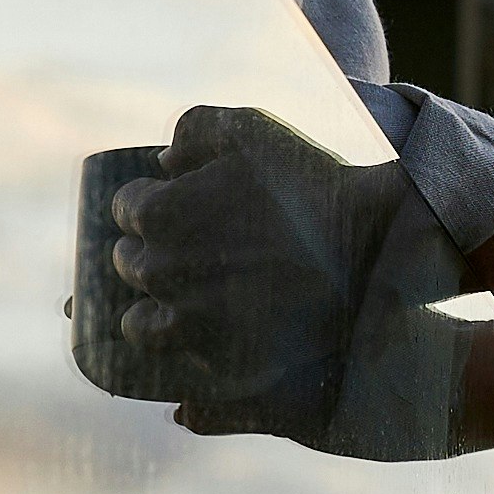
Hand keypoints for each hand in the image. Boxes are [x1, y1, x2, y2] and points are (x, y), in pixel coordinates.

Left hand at [104, 103, 376, 394]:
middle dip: (147, 254)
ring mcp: (189, 324)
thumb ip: (194, 128)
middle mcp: (163, 273)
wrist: (367, 242)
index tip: (168, 208)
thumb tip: (162, 163)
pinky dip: (180, 355)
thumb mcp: (251, 130)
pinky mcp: (219, 364)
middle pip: (130, 266)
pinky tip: (200, 339)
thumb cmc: (307, 181)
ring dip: (150, 312)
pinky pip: (177, 366)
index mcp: (160, 213)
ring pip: (140, 325)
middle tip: (187, 250)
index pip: (126, 210)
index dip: (145, 204)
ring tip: (181, 303)